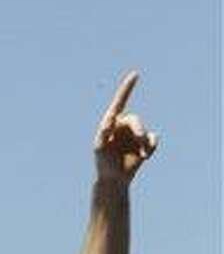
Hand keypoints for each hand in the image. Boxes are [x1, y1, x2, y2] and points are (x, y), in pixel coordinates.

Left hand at [94, 71, 157, 187]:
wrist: (113, 178)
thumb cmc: (103, 163)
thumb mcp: (100, 149)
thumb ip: (103, 134)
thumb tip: (109, 120)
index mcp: (112, 123)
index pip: (120, 103)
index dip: (127, 89)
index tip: (135, 75)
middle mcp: (124, 126)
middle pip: (135, 120)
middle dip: (138, 129)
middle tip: (140, 138)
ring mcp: (135, 134)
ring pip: (145, 131)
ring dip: (144, 142)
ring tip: (142, 155)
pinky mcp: (145, 143)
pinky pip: (154, 139)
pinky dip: (152, 147)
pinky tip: (146, 156)